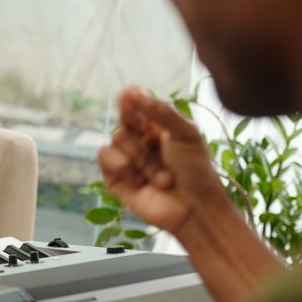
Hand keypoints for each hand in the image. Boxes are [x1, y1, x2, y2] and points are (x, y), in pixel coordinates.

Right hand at [97, 86, 232, 236]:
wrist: (195, 210)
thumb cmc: (197, 172)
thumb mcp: (186, 134)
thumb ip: (161, 111)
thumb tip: (134, 91)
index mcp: (158, 126)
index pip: (137, 103)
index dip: (130, 98)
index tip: (128, 95)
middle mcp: (141, 140)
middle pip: (125, 120)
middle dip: (141, 134)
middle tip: (156, 144)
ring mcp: (127, 158)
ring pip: (116, 138)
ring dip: (140, 158)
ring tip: (162, 177)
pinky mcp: (115, 177)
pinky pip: (104, 156)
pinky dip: (122, 166)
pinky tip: (140, 181)